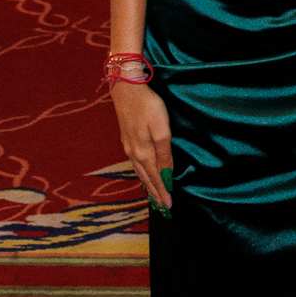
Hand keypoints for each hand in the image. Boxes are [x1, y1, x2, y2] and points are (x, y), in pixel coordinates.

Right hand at [112, 81, 174, 208]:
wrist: (126, 89)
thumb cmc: (148, 107)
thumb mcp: (161, 129)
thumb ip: (164, 153)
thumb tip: (166, 173)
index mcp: (144, 153)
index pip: (155, 178)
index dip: (162, 192)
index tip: (169, 206)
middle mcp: (134, 153)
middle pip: (146, 178)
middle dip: (154, 193)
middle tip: (162, 207)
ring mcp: (128, 146)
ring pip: (139, 171)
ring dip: (148, 184)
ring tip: (154, 195)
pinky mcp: (126, 139)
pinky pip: (135, 163)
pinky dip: (142, 173)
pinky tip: (144, 173)